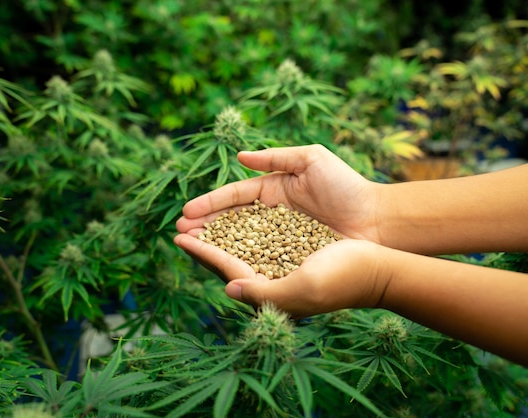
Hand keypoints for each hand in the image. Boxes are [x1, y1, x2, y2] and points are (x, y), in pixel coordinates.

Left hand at [174, 233, 385, 318]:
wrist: (379, 267)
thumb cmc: (342, 279)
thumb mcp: (302, 290)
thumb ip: (263, 294)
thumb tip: (227, 288)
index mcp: (269, 288)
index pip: (226, 266)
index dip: (201, 251)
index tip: (178, 236)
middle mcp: (272, 275)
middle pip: (229, 255)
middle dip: (204, 240)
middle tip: (179, 226)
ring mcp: (283, 260)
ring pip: (242, 243)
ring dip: (219, 231)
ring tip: (199, 219)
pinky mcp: (295, 245)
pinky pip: (263, 233)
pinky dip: (244, 224)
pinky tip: (233, 216)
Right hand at [176, 145, 381, 242]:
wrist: (378, 220)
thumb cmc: (347, 186)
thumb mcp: (312, 160)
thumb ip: (276, 158)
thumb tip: (239, 157)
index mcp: (273, 190)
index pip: (234, 197)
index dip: (210, 204)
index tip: (187, 211)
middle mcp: (271, 216)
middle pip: (231, 221)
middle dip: (205, 226)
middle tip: (179, 233)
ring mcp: (279, 238)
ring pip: (240, 241)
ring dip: (215, 244)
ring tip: (190, 247)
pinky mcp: (290, 258)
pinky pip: (260, 259)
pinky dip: (239, 261)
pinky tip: (220, 265)